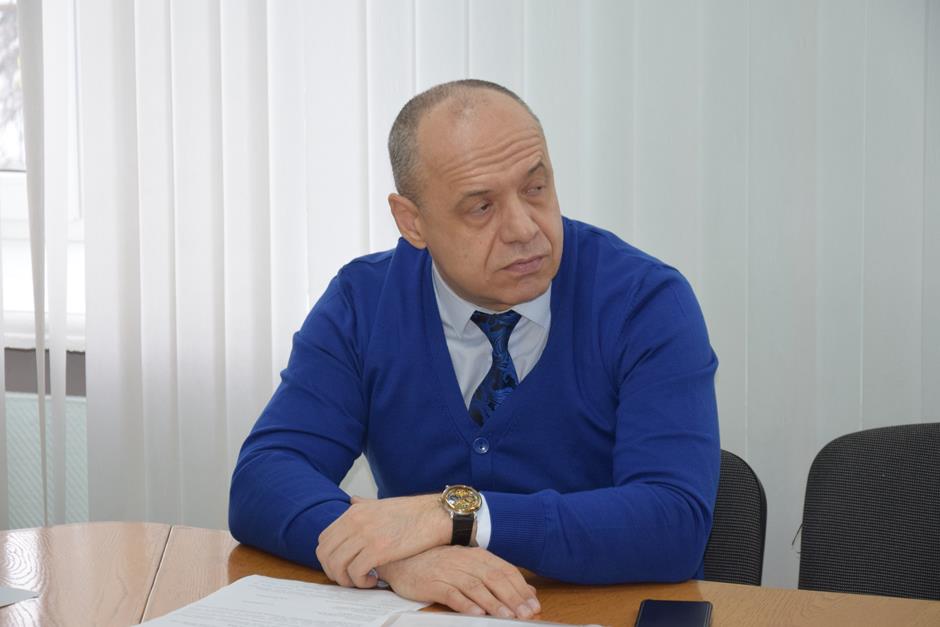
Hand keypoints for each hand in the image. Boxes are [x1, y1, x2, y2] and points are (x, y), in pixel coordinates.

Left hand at [317, 494, 450, 587]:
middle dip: (334, 572)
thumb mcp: (382, 504)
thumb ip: (364, 504)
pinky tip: (375, 580)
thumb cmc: (413, 512)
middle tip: (349, 578)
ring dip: (347, 580)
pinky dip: (361, 582)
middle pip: (326, 554)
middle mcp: (355, 521)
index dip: (329, 558)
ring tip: (363, 581)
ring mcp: (366, 535)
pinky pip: (356, 572)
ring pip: (338, 565)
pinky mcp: (378, 550)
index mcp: (354, 511)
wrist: (435, 514)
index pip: (324, 539)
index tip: (343, 566)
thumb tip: (352, 500)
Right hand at [377, 545, 540, 618]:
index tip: (534, 606)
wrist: (405, 558)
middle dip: (513, 598)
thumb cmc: (441, 564)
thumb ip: (498, 576)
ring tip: (507, 617)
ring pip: (476, 587)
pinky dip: (465, 603)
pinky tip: (476, 613)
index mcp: (478, 556)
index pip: (505, 571)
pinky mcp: (433, 583)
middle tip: (526, 615)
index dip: (521, 589)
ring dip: (493, 603)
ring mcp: (449, 571)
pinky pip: (451, 593)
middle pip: (494, 579)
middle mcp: (466, 561)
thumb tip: (527, 590)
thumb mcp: (472, 566)